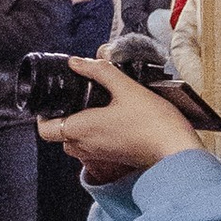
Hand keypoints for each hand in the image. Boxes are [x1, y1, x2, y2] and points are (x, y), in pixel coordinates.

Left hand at [48, 55, 202, 181]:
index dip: (43, 114)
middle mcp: (84, 147)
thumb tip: (77, 62)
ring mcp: (97, 156)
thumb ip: (99, 71)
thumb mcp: (126, 88)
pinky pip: (92, 146)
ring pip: (75, 141)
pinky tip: (112, 116)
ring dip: (80, 123)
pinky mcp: (111, 159)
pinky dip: (94, 132)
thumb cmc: (154, 123)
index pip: (44, 129)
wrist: (177, 151)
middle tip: (76, 96)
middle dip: (64, 115)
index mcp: (80, 130)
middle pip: (59, 133)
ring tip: (97, 104)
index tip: (53, 99)